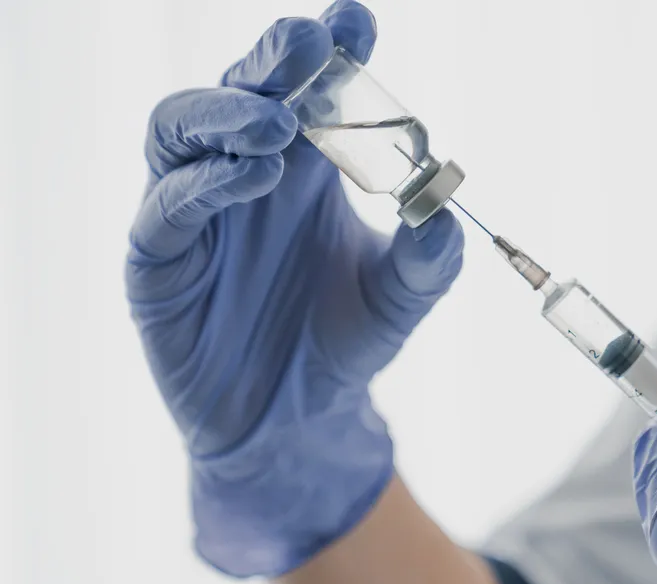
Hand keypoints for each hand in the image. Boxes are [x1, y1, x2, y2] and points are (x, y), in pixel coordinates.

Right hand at [126, 1, 464, 576]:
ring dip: (230, 111)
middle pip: (244, 87)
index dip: (331, 49)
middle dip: (275, 58)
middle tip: (312, 46)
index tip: (357, 23)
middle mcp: (249, 170)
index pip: (312, 88)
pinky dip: (209, 180)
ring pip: (183, 126)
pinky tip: (256, 177)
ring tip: (279, 121)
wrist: (296, 418)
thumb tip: (446, 215)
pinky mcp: (159, 255)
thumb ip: (427, 261)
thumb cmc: (345, 342)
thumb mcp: (401, 300)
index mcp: (308, 164)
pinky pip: (168, 200)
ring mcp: (196, 207)